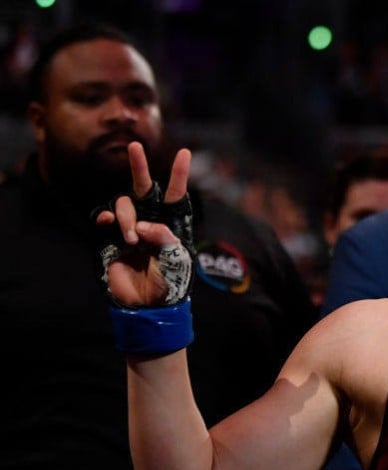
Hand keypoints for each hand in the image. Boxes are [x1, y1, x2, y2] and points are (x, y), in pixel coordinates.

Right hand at [95, 142, 192, 306]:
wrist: (147, 305)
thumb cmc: (169, 282)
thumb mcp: (177, 260)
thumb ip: (165, 238)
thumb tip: (144, 225)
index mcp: (171, 223)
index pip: (175, 195)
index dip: (179, 174)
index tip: (183, 152)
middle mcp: (150, 219)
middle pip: (143, 187)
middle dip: (139, 166)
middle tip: (134, 146)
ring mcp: (129, 227)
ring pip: (124, 204)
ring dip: (127, 218)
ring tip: (132, 240)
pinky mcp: (109, 237)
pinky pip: (105, 218)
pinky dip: (108, 218)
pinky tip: (110, 223)